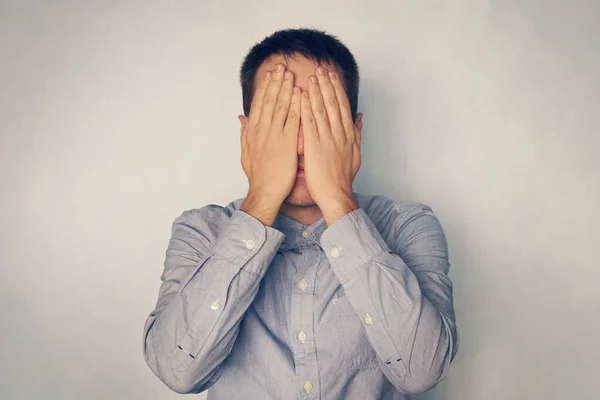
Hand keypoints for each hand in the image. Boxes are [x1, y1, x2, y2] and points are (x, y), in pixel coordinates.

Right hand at [239, 63, 301, 206]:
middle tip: (281, 66)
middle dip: (275, 81)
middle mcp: (262, 130)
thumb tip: (241, 118)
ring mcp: (274, 135)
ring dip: (285, 88)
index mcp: (253, 131)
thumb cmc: (258, 175)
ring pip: (280, 106)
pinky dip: (295, 105)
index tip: (270, 74)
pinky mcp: (287, 143)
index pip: (259, 103)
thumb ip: (244, 132)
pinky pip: (292, 120)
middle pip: (269, 100)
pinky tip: (300, 93)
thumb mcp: (245, 152)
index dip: (264, 87)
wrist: (265, 192)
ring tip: (290, 74)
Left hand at [300, 66, 361, 213]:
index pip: (342, 106)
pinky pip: (309, 123)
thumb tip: (360, 117)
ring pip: (321, 109)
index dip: (336, 89)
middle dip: (326, 84)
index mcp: (348, 134)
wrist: (336, 194)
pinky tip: (301, 96)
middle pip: (333, 103)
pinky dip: (305, 108)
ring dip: (316, 91)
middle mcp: (339, 133)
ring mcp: (327, 139)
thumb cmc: (343, 177)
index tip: (331, 76)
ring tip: (312, 77)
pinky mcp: (315, 146)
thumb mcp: (356, 153)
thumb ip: (358, 132)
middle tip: (321, 69)